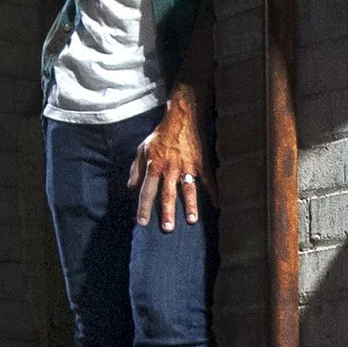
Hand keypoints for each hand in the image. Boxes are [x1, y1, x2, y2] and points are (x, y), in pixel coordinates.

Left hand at [132, 87, 213, 229]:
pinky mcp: (201, 163)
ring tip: (191, 220)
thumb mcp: (142, 148)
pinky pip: (207, 180)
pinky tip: (216, 205)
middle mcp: (170, 168)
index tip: (142, 222)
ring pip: (188, 189)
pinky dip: (213, 192)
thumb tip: (131, 187)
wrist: (182, 118)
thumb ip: (136, 169)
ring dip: (190, 205)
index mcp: (154, 166)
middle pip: (168, 193)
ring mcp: (187, 166)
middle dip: (167, 211)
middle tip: (168, 228)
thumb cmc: (161, 135)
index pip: (147, 190)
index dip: (144, 207)